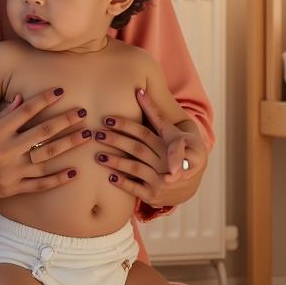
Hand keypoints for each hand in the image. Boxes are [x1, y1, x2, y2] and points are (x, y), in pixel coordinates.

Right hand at [0, 87, 90, 202]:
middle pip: (42, 133)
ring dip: (69, 146)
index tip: (61, 90)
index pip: (25, 111)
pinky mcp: (11, 189)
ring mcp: (9, 171)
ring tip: (87, 136)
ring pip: (46, 157)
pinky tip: (74, 171)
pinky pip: (39, 184)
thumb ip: (1, 116)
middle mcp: (5, 151)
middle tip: (84, 112)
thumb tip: (21, 99)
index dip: (44, 100)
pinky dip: (58, 179)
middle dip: (66, 121)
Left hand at [95, 88, 207, 207]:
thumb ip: (154, 112)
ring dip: (116, 161)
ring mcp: (159, 179)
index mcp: (167, 144)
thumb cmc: (175, 150)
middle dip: (116, 140)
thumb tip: (139, 90)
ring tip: (98, 155)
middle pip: (137, 148)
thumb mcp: (170, 132)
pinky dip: (124, 183)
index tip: (107, 119)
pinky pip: (137, 189)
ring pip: (135, 168)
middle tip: (96, 134)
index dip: (126, 125)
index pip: (144, 133)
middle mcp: (164, 161)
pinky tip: (110, 177)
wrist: (188, 183)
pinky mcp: (154, 194)